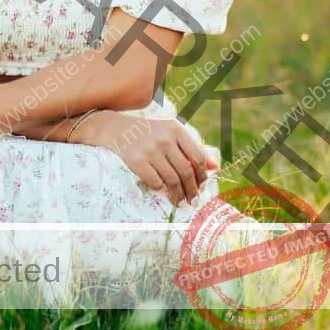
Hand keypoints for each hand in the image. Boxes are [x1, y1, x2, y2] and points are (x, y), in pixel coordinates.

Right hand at [79, 110, 217, 205]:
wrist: (114, 128)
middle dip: (192, 190)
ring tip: (179, 201)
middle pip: (186, 171)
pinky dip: (160, 189)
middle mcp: (164, 138)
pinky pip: (155, 182)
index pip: (197, 158)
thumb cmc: (146, 132)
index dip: (202, 176)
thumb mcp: (169, 132)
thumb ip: (191, 147)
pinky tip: (160, 190)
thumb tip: (215, 167)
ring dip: (178, 195)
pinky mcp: (136, 161)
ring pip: (172, 180)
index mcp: (175, 129)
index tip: (201, 186)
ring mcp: (150, 150)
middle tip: (192, 200)